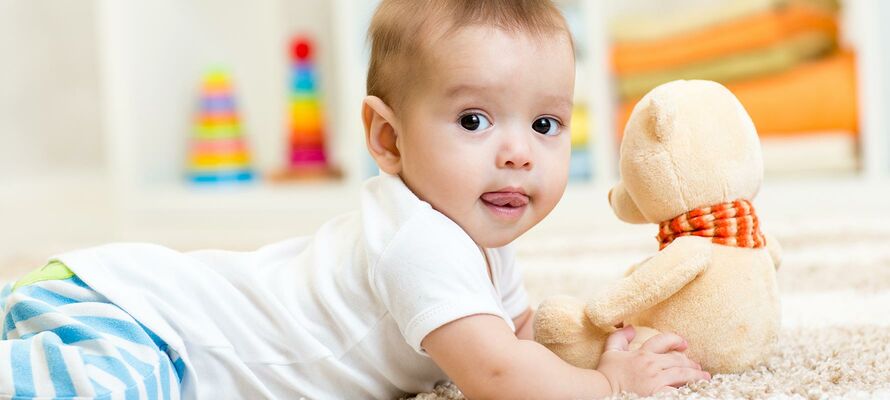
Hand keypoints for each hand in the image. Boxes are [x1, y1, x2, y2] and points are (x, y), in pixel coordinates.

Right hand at [596, 326, 710, 395]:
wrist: (600, 390)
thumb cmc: (605, 374)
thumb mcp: (610, 351)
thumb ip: (619, 337)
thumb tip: (631, 327)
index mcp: (642, 354)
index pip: (663, 341)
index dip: (676, 340)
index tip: (684, 344)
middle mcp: (651, 364)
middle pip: (678, 359)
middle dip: (690, 362)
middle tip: (698, 367)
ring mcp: (656, 380)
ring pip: (683, 374)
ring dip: (696, 376)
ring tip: (705, 378)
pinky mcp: (657, 394)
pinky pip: (677, 391)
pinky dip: (688, 390)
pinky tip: (695, 391)